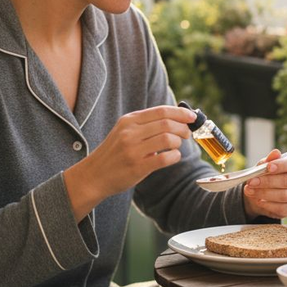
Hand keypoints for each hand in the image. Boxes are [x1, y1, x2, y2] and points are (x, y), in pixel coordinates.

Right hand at [63, 105, 196, 221]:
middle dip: (183, 128)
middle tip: (187, 134)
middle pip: (167, 123)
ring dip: (179, 142)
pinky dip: (175, 156)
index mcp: (129, 120)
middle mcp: (130, 132)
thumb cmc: (115, 153)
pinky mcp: (137, 167)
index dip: (181, 113)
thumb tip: (178, 118)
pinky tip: (172, 157)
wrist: (94, 175)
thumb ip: (146, 124)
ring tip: (177, 146)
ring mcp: (133, 149)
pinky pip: (165, 158)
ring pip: (168, 139)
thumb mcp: (125, 131)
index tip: (192, 117)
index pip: (161, 111)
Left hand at [242, 149, 286, 219]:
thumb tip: (275, 153)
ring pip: (284, 196)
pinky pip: (282, 208)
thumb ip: (269, 160)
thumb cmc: (266, 175)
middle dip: (267, 181)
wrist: (262, 192)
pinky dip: (268, 205)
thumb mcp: (264, 165)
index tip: (268, 167)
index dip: (281, 165)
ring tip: (250, 191)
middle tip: (251, 182)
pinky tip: (258, 201)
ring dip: (264, 194)